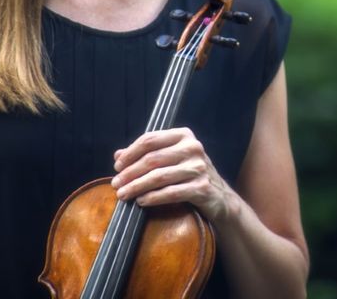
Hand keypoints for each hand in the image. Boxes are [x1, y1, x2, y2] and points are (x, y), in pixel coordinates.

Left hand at [111, 127, 235, 221]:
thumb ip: (147, 154)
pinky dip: (152, 198)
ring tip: (123, 194)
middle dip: (129, 173)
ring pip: (159, 177)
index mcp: (184, 135)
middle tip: (116, 184)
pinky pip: (170, 193)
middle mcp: (193, 148)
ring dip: (136, 187)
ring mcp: (199, 167)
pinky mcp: (202, 187)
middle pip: (152, 159)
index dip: (130, 153)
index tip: (116, 166)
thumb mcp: (171, 159)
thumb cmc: (190, 175)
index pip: (150, 140)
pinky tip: (141, 201)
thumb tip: (118, 155)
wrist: (220, 197)